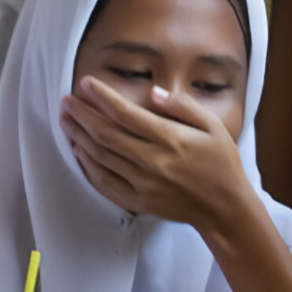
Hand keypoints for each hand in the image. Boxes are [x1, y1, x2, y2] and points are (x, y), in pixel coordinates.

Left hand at [60, 77, 249, 231]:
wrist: (225, 208)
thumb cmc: (221, 164)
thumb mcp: (213, 126)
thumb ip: (183, 106)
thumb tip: (153, 92)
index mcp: (171, 139)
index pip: (126, 113)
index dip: (102, 97)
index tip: (87, 83)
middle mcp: (152, 161)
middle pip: (105, 134)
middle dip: (82, 115)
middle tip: (67, 101)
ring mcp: (142, 183)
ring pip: (100, 156)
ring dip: (79, 137)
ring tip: (66, 121)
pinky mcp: (137, 201)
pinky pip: (104, 182)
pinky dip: (88, 166)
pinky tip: (79, 151)